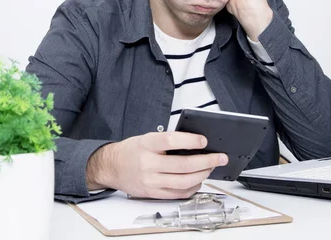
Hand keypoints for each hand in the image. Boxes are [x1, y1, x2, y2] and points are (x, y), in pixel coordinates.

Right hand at [86, 132, 227, 198]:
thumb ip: (168, 141)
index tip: (204, 140)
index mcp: (146, 145)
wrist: (111, 166)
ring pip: (184, 182)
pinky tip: (198, 180)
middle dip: (206, 161)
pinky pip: (178, 193)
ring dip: (202, 175)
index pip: (171, 141)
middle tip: (219, 157)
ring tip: (211, 168)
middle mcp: (148, 164)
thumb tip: (195, 143)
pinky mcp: (153, 193)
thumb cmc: (131, 150)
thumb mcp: (146, 138)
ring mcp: (151, 181)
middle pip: (183, 165)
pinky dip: (192, 187)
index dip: (190, 141)